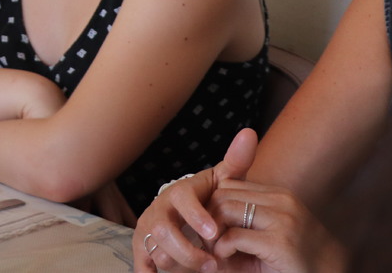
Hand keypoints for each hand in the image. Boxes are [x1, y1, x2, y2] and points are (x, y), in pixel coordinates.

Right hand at [133, 129, 257, 272]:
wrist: (185, 212)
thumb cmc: (208, 198)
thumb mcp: (222, 182)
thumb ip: (236, 162)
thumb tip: (250, 133)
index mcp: (179, 192)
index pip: (182, 200)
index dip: (196, 216)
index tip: (215, 233)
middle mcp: (159, 208)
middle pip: (163, 228)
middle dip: (187, 249)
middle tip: (212, 265)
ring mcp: (148, 228)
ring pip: (154, 246)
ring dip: (176, 262)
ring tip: (203, 270)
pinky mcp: (142, 247)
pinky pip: (141, 262)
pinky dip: (147, 272)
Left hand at [205, 181, 346, 272]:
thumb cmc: (294, 261)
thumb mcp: (267, 233)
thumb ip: (242, 222)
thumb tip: (203, 221)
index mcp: (278, 195)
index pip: (228, 185)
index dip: (212, 206)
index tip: (210, 228)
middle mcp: (281, 201)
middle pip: (222, 194)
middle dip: (208, 217)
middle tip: (208, 241)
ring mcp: (283, 219)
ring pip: (225, 210)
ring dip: (212, 233)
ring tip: (216, 251)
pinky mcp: (280, 242)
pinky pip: (234, 236)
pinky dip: (221, 249)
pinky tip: (225, 258)